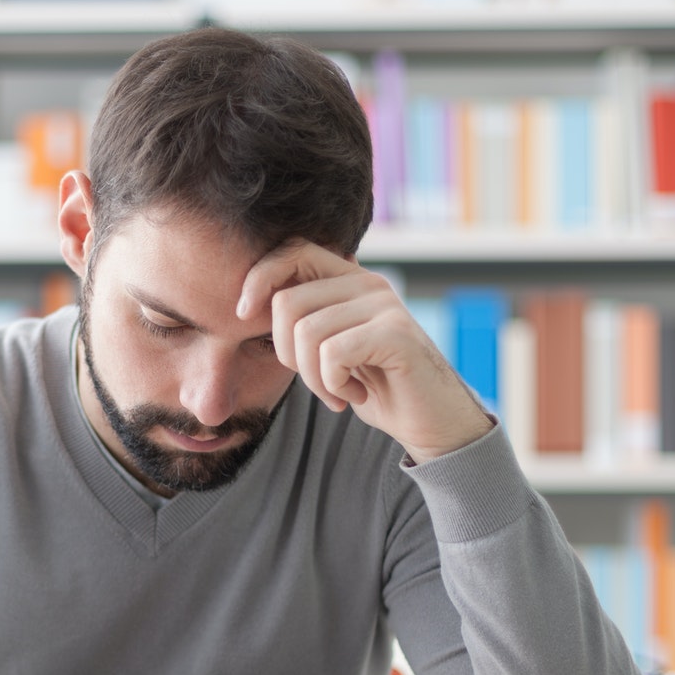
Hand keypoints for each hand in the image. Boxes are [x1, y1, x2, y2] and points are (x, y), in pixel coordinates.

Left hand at [236, 241, 492, 462]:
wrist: (432, 423)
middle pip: (287, 302)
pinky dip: (332, 384)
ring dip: (313, 378)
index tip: (243, 315)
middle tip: (317, 380)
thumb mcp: (330, 348)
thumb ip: (304, 320)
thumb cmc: (376, 387)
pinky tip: (353, 395)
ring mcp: (385, 306)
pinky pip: (333, 353)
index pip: (292, 251)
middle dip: (286, 354)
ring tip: (337, 392)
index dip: (259, 278)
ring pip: (306, 333)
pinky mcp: (396, 334)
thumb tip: (249, 302)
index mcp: (351, 280)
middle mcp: (369, 284)